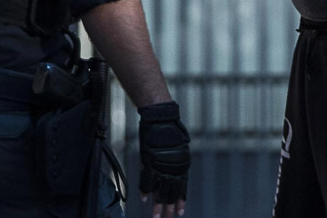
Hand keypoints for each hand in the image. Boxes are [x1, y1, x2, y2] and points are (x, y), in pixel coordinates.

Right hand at [138, 101, 189, 217]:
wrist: (161, 118)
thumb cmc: (170, 131)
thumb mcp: (178, 149)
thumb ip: (176, 163)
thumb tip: (175, 174)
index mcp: (182, 167)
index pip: (182, 189)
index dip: (180, 202)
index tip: (179, 213)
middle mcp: (173, 169)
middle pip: (171, 194)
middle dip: (168, 209)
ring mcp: (161, 166)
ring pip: (160, 192)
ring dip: (158, 206)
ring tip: (156, 217)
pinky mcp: (150, 162)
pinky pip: (147, 181)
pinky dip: (145, 191)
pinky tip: (145, 200)